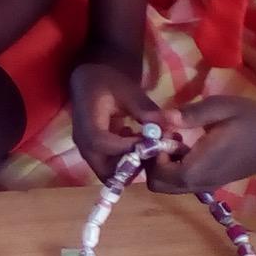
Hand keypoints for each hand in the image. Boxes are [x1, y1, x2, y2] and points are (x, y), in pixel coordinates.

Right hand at [70, 63, 172, 180]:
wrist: (91, 82)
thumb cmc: (109, 83)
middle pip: (104, 169)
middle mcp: (83, 142)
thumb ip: (147, 109)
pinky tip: (141, 147)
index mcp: (87, 122)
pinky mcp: (94, 154)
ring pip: (108, 173)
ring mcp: (87, 150)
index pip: (102, 143)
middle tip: (153, 153)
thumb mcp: (129, 91)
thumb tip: (172, 121)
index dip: (128, 147)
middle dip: (132, 167)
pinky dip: (128, 163)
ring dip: (132, 167)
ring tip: (150, 149)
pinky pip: (110, 168)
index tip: (152, 143)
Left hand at [144, 96, 255, 194]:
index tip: (161, 133)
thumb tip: (161, 118)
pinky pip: (182, 182)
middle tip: (165, 136)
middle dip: (153, 161)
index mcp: (198, 168)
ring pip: (169, 185)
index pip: (157, 175)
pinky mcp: (211, 182)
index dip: (151, 154)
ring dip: (164, 164)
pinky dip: (176, 166)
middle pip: (158, 184)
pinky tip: (189, 145)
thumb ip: (190, 114)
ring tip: (177, 138)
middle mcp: (199, 183)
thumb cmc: (254, 122)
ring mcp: (205, 185)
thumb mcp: (223, 108)